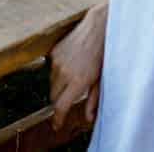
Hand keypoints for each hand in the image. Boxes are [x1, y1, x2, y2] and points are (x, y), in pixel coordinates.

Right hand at [50, 4, 107, 130]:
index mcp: (78, 81)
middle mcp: (64, 72)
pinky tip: (70, 63)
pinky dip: (58, 71)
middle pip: (54, 96)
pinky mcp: (54, 52)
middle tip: (70, 96)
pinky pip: (51, 68)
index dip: (58, 119)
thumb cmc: (102, 55)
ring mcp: (57, 61)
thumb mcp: (101, 81)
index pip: (60, 107)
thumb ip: (93, 101)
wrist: (97, 29)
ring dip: (59, 85)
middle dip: (60, 100)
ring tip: (73, 75)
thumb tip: (88, 118)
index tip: (57, 125)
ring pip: (51, 82)